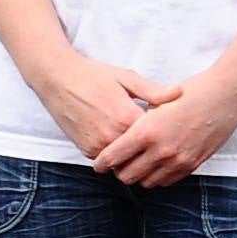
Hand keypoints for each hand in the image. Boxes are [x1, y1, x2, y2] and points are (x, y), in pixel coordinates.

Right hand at [25, 46, 158, 163]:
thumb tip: (178, 93)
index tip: (171, 130)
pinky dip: (117, 156)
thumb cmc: (94, 76)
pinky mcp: (86, 150)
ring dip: (133, 156)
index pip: (155, 137)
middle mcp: (112, 135)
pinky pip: (108, 160)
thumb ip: (153, 90)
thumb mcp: (127, 78)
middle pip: (142, 154)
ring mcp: (97, 145)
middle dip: (151, 149)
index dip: (165, 134)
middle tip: (159, 143)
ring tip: (142, 145)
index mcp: (126, 117)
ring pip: (125, 161)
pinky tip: (122, 143)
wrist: (57, 79)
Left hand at [90, 65, 236, 187]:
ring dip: (139, 175)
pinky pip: (166, 181)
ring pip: (146, 182)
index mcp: (147, 131)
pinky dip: (157, 176)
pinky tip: (157, 163)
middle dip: (119, 171)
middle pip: (126, 175)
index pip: (113, 157)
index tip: (98, 163)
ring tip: (138, 163)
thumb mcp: (157, 101)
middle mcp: (161, 150)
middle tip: (118, 163)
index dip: (101, 163)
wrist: (226, 95)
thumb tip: (122, 135)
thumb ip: (139, 121)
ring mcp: (178, 160)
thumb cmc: (191, 92)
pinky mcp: (192, 165)